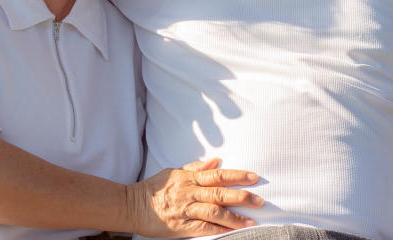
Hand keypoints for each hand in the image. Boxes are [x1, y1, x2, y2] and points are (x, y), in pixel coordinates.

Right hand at [126, 158, 262, 237]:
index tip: (254, 177)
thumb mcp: (174, 172)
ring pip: (214, 211)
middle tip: (259, 199)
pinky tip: (231, 231)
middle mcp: (190, 192)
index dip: (237, 175)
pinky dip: (219, 230)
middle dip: (242, 196)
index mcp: (189, 178)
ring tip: (251, 221)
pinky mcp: (182, 226)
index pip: (217, 175)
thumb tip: (216, 160)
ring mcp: (186, 209)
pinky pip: (203, 228)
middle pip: (220, 192)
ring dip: (235, 217)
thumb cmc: (154, 188)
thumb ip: (195, 167)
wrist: (132, 205)